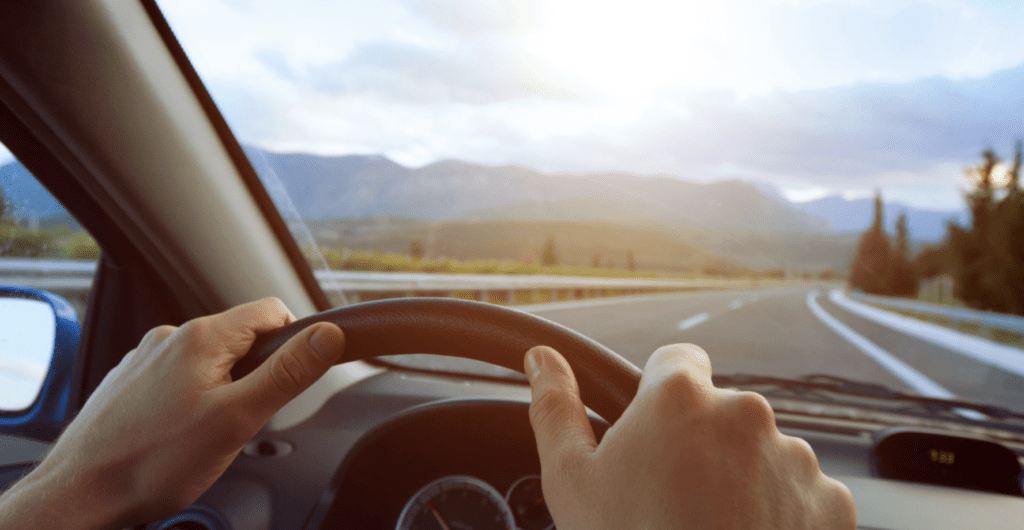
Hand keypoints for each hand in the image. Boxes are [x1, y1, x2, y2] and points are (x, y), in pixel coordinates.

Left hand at [0, 297, 345, 529]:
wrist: (79, 495)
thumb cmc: (151, 462)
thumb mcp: (238, 419)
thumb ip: (288, 374)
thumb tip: (328, 336)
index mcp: (201, 337)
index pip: (272, 311)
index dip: (294, 343)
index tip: (290, 380)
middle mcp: (170, 338)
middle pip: (242, 339)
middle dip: (255, 376)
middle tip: (241, 421)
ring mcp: (146, 360)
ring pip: (210, 363)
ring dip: (222, 391)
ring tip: (204, 435)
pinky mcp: (130, 384)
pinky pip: (178, 380)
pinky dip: (189, 402)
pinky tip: (176, 436)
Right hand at [524, 343, 856, 528]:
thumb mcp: (571, 482)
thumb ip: (555, 408)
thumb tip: (543, 359)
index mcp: (680, 396)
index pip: (677, 360)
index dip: (661, 394)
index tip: (654, 433)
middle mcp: (745, 413)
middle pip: (720, 412)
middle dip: (701, 443)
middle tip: (671, 499)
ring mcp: (795, 457)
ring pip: (762, 454)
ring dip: (742, 479)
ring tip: (712, 528)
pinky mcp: (831, 502)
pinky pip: (800, 495)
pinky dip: (780, 515)